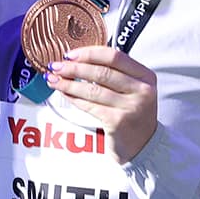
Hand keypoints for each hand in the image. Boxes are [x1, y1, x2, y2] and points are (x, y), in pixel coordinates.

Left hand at [46, 45, 156, 163]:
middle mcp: (142, 90)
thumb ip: (114, 73)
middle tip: (56, 66)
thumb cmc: (132, 113)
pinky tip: (64, 93)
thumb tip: (78, 59)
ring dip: (69, 83)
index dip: (89, 53)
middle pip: (101, 72)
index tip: (70, 54)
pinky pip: (89, 105)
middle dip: (74, 68)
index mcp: (145, 76)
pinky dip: (73, 98)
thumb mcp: (132, 89)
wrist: (142, 145)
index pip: (114, 56)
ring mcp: (131, 107)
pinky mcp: (117, 121)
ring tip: (53, 79)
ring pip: (92, 89)